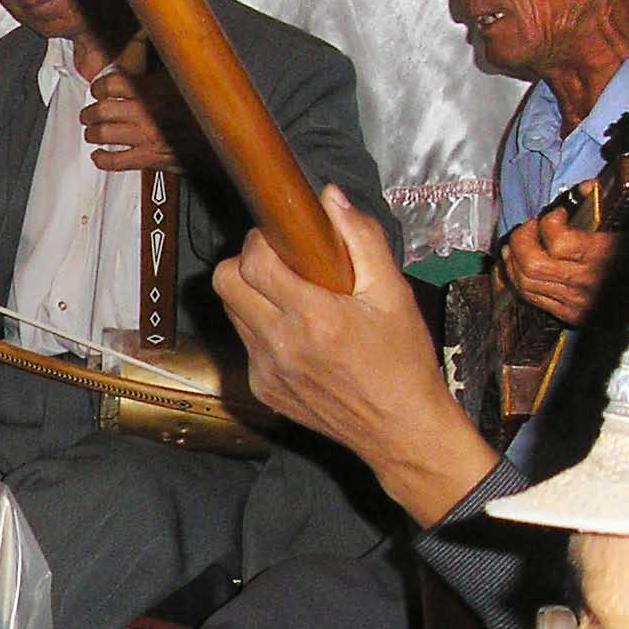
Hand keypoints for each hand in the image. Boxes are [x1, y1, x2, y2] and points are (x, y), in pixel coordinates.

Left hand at [81, 49, 193, 173]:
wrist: (223, 134)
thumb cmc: (203, 106)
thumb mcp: (180, 78)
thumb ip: (159, 68)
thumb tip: (146, 43)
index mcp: (152, 89)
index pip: (112, 83)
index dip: (99, 87)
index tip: (98, 90)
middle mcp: (145, 111)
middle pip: (102, 110)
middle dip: (90, 113)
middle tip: (88, 115)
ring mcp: (146, 135)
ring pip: (104, 134)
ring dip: (93, 134)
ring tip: (93, 133)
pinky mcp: (150, 157)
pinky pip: (116, 161)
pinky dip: (102, 160)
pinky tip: (99, 156)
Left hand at [211, 186, 497, 526]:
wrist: (400, 429)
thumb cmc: (404, 360)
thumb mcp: (393, 293)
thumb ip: (361, 239)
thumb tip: (330, 198)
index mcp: (312, 316)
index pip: (253, 261)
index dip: (261, 240)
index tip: (280, 237)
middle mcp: (280, 344)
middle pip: (225, 283)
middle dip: (246, 263)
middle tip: (278, 263)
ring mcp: (266, 370)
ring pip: (232, 313)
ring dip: (252, 297)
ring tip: (291, 298)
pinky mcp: (263, 390)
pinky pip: (246, 346)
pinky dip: (263, 332)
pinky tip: (298, 337)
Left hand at [498, 210, 617, 330]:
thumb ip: (606, 204)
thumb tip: (584, 188)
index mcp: (604, 257)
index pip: (558, 242)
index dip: (549, 222)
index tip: (557, 214)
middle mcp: (586, 282)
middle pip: (532, 264)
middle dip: (521, 240)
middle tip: (529, 226)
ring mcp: (575, 302)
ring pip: (525, 282)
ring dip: (513, 258)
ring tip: (519, 242)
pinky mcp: (568, 314)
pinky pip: (531, 297)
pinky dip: (518, 278)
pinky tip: (520, 263)